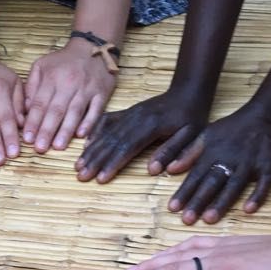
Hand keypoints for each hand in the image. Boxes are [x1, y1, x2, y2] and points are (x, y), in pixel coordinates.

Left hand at [23, 41, 115, 154]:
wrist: (92, 47)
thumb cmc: (63, 62)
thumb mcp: (42, 66)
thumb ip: (31, 87)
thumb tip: (25, 110)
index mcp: (52, 78)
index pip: (40, 103)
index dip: (33, 122)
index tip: (27, 139)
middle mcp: (69, 84)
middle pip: (56, 110)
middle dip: (47, 130)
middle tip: (40, 148)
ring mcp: (86, 89)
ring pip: (75, 112)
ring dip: (66, 131)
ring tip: (58, 146)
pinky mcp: (102, 93)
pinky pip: (96, 110)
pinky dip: (89, 122)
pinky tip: (81, 135)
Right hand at [75, 89, 206, 182]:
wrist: (189, 90)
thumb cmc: (193, 116)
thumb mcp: (193, 136)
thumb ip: (174, 152)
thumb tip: (153, 170)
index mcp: (151, 126)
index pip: (128, 147)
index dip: (113, 164)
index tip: (100, 179)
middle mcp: (136, 119)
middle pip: (111, 141)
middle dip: (95, 160)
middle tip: (81, 176)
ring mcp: (130, 114)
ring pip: (106, 133)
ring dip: (91, 150)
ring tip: (78, 166)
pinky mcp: (128, 113)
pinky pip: (107, 121)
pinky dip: (95, 133)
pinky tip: (85, 145)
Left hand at [167, 103, 270, 224]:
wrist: (267, 113)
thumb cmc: (234, 127)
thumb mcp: (208, 134)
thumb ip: (189, 152)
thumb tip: (170, 169)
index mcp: (213, 153)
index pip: (196, 175)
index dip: (184, 192)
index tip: (173, 209)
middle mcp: (230, 159)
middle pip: (212, 183)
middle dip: (199, 201)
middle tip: (187, 219)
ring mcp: (250, 163)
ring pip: (234, 184)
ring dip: (222, 202)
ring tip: (210, 219)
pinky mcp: (269, 166)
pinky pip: (264, 182)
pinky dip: (257, 195)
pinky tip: (249, 209)